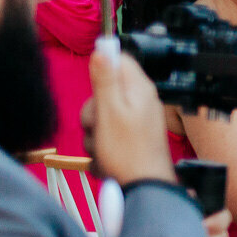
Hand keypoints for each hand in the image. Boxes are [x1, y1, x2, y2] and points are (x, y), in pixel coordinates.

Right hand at [82, 45, 176, 185]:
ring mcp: (136, 120)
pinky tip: (108, 158)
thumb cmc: (127, 153)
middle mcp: (140, 101)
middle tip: (99, 126)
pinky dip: (102, 148)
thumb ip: (105, 80)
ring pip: (100, 117)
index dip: (101, 69)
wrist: (144, 189)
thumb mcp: (109, 111)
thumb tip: (102, 48)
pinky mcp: (130, 138)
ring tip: (104, 147)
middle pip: (103, 91)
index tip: (96, 90)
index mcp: (139, 89)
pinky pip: (106, 136)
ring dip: (94, 134)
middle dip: (92, 111)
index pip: (119, 59)